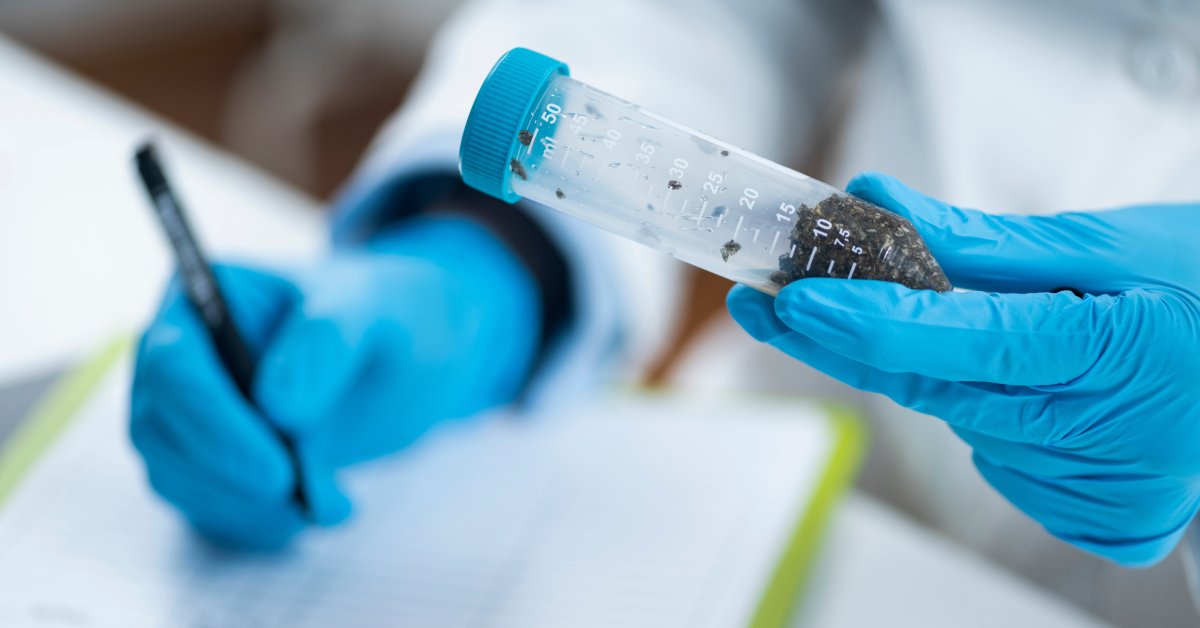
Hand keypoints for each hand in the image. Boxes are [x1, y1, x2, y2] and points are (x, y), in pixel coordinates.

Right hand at [130, 216, 540, 549]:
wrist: (408, 355)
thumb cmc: (385, 315)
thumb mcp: (374, 310)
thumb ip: (327, 342)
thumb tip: (277, 405)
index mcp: (203, 295)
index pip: (172, 365)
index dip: (215, 425)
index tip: (279, 471)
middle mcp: (176, 352)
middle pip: (157, 428)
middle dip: (230, 477)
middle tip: (309, 501)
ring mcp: (183, 410)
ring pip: (174, 476)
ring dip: (249, 507)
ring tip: (334, 503)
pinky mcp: (204, 459)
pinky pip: (204, 506)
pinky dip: (257, 523)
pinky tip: (316, 513)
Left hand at [727, 171, 1199, 565]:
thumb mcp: (1105, 244)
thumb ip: (981, 241)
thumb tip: (876, 208)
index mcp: (1116, 354)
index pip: (964, 342)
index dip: (869, 322)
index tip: (793, 300)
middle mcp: (1104, 441)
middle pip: (935, 387)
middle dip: (853, 339)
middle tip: (782, 301)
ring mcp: (1098, 489)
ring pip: (961, 417)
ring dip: (941, 369)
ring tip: (996, 326)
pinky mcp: (1096, 517)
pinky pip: (999, 454)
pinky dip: (988, 409)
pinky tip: (1027, 384)